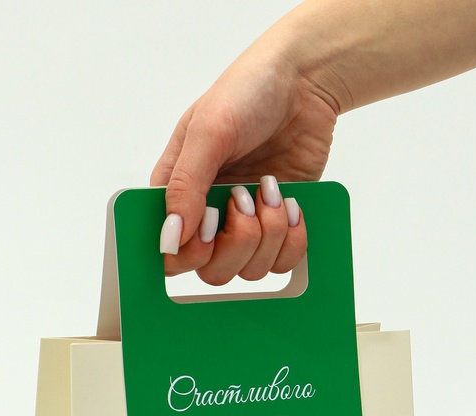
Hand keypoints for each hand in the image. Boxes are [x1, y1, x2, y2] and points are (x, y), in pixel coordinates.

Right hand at [150, 34, 340, 281]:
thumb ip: (185, 185)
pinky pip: (282, 262)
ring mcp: (244, 225)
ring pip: (249, 270)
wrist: (305, 84)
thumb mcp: (208, 130)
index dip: (189, 252)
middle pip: (212, 271)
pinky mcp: (278, 228)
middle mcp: (208, 216)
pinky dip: (292, 239)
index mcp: (178, 193)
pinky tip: (291, 203)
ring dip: (268, 233)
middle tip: (245, 198)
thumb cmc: (247, 93)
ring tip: (272, 189)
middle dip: (237, 241)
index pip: (170, 253)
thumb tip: (171, 236)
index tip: (209, 220)